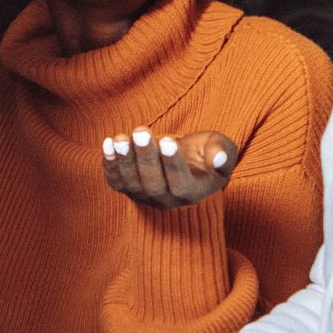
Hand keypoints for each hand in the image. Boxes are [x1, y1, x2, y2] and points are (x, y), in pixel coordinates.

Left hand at [101, 128, 237, 209]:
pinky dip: (110, 164)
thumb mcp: (222, 147)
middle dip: (146, 158)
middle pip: (153, 185)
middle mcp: (167, 201)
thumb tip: (219, 158)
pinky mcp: (128, 189)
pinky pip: (116, 182)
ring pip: (132, 184)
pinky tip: (109, 143)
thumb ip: (223, 152)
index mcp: (193, 193)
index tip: (169, 141)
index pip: (181, 184)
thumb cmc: (205, 152)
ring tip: (122, 138)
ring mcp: (145, 197)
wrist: (184, 159)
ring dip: (125, 160)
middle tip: (142, 131)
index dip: (173, 164)